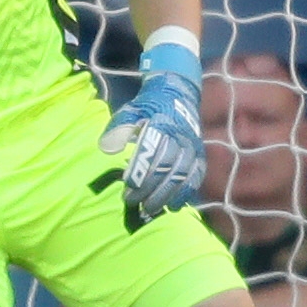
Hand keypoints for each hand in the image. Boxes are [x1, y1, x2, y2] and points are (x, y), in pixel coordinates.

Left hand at [100, 47, 205, 230]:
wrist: (178, 97)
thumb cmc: (148, 108)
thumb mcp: (130, 111)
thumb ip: (118, 128)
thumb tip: (106, 149)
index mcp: (162, 124)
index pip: (151, 152)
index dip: (139, 171)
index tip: (126, 185)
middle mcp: (181, 138)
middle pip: (166, 168)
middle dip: (148, 188)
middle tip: (131, 202)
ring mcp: (193, 148)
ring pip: (181, 177)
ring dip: (165, 196)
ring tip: (148, 210)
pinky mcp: (200, 157)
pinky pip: (195, 179)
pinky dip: (185, 194)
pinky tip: (172, 207)